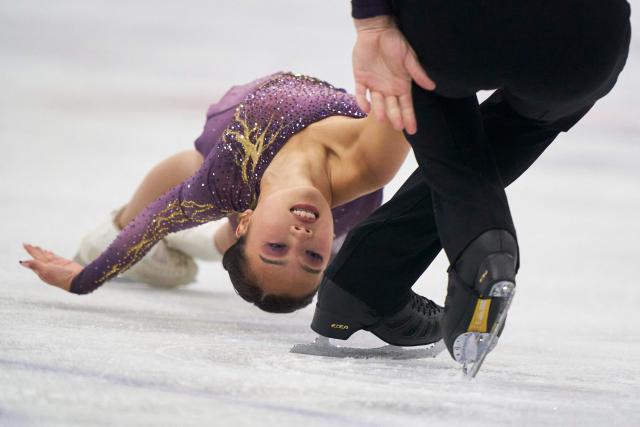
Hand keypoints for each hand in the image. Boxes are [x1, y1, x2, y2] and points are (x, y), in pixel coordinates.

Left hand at [20, 243, 81, 291]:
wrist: (76, 279)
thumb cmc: (61, 277)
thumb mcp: (46, 270)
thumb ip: (35, 265)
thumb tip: (22, 263)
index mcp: (41, 271)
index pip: (33, 259)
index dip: (30, 252)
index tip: (25, 244)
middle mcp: (47, 268)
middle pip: (38, 257)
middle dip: (34, 251)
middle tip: (28, 244)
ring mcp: (55, 265)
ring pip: (46, 256)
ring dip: (41, 251)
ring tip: (36, 247)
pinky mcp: (63, 262)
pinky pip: (54, 256)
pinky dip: (50, 253)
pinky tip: (47, 251)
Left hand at [353, 16, 434, 134]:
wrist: (376, 30)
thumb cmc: (395, 41)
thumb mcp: (409, 57)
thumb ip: (417, 73)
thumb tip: (432, 86)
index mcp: (401, 85)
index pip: (406, 105)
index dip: (409, 117)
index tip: (412, 130)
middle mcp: (388, 89)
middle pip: (392, 107)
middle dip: (395, 116)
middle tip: (398, 125)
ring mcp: (374, 85)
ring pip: (377, 103)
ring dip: (379, 110)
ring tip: (382, 118)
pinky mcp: (361, 80)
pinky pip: (360, 94)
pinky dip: (362, 101)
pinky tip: (366, 108)